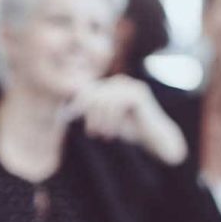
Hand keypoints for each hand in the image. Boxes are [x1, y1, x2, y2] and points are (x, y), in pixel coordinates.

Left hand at [68, 76, 187, 165]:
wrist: (155, 139)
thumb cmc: (130, 131)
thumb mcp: (106, 120)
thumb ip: (91, 112)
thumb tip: (65, 111)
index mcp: (112, 86)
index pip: (89, 90)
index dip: (82, 107)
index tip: (85, 126)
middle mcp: (121, 82)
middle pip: (94, 93)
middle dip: (91, 115)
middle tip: (93, 133)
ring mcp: (131, 86)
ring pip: (104, 99)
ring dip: (101, 119)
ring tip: (104, 134)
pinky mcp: (138, 93)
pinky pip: (116, 102)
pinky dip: (111, 119)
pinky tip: (113, 131)